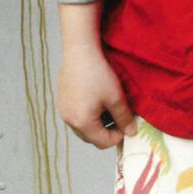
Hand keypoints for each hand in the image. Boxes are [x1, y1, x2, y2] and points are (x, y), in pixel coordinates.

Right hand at [56, 2, 136, 148]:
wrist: (80, 51)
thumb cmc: (98, 74)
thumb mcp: (116, 97)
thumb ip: (124, 118)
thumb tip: (131, 132)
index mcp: (83, 123)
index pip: (103, 142)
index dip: (118, 136)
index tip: (126, 123)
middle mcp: (69, 121)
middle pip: (91, 137)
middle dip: (107, 131)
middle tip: (118, 115)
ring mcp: (63, 111)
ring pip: (83, 127)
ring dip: (96, 123)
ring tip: (107, 106)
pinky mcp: (61, 101)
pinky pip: (75, 116)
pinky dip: (86, 114)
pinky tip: (95, 98)